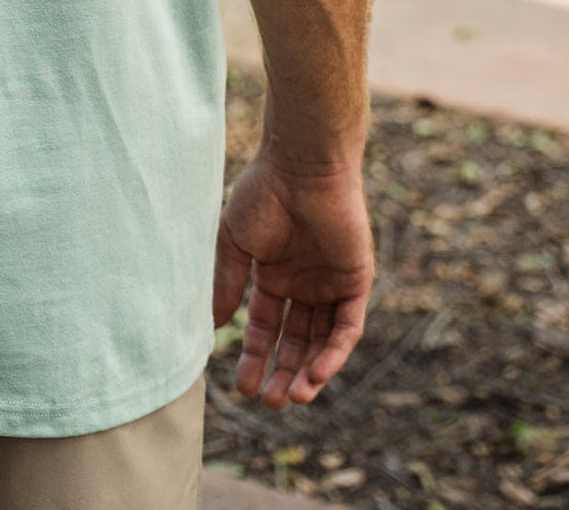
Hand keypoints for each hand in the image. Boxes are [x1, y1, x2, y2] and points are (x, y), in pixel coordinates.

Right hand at [214, 148, 372, 408]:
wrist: (302, 166)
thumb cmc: (263, 195)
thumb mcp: (235, 244)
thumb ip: (227, 284)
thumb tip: (211, 327)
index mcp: (275, 273)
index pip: (265, 326)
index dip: (254, 356)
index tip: (240, 386)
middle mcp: (305, 283)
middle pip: (295, 341)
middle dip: (281, 372)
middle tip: (267, 402)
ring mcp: (331, 283)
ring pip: (323, 341)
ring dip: (308, 372)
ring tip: (290, 398)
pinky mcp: (356, 282)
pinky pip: (347, 327)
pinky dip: (334, 353)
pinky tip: (316, 373)